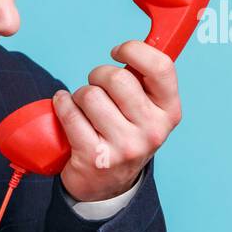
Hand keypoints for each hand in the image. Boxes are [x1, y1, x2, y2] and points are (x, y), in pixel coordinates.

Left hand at [52, 40, 181, 201]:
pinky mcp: (95, 157)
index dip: (134, 50)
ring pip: (90, 95)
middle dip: (98, 74)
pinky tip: (63, 107)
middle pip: (117, 78)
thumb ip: (144, 80)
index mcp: (169, 112)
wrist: (107, 186)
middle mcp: (152, 130)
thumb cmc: (123, 134)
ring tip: (84, 106)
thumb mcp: (146, 111)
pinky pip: (70, 114)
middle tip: (95, 86)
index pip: (160, 66)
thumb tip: (134, 45)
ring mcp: (124, 147)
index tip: (117, 52)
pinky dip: (61, 104)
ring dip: (79, 94)